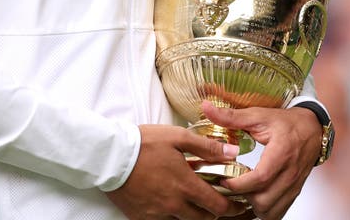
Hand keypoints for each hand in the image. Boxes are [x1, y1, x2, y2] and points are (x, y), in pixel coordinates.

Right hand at [105, 124, 244, 219]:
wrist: (110, 157)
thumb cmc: (144, 144)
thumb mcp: (178, 137)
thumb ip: (207, 146)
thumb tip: (233, 152)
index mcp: (186, 185)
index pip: (218, 206)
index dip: (232, 207)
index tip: (239, 204)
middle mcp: (174, 204)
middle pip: (203, 218)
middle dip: (214, 212)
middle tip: (218, 202)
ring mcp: (158, 213)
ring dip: (193, 214)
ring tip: (194, 201)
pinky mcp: (143, 217)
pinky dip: (172, 216)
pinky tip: (172, 203)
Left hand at [200, 101, 321, 219]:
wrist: (312, 129)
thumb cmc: (286, 122)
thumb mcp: (259, 115)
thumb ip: (232, 116)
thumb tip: (206, 107)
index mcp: (281, 153)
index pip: (260, 178)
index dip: (238, 184)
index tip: (223, 180)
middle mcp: (290, 173)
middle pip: (264, 200)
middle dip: (242, 197)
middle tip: (230, 186)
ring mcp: (293, 185)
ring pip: (271, 211)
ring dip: (253, 206)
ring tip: (242, 193)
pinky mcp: (294, 192)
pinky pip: (278, 212)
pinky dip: (264, 210)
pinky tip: (254, 198)